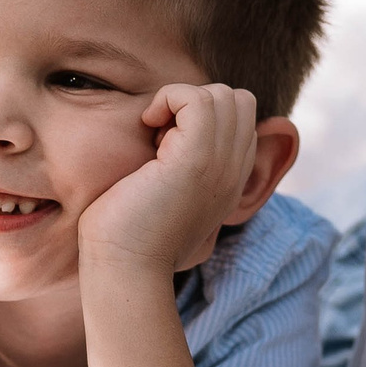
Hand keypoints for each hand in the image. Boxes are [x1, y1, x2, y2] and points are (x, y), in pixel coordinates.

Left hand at [78, 83, 260, 276]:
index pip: (241, 119)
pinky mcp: (196, 160)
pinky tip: (147, 126)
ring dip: (181, 103)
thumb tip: (164, 147)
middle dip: (196, 104)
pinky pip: (197, 99)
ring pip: (223, 96)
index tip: (166, 143)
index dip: (204, 117)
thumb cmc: (130, 240)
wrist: (124, 270)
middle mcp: (233, 174)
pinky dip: (169, 99)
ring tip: (154, 136)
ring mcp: (220, 166)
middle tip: (160, 137)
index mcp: (230, 183)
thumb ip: (183, 178)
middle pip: (238, 102)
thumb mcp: (167, 203)